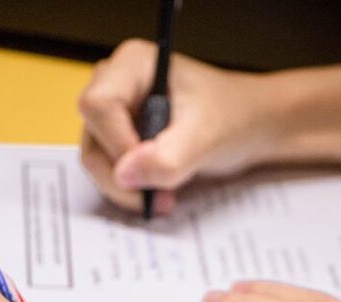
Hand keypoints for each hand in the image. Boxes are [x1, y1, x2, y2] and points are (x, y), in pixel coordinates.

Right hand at [78, 39, 276, 212]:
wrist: (248, 128)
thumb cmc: (233, 117)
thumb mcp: (206, 137)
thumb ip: (167, 157)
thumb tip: (124, 175)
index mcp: (132, 65)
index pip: (98, 106)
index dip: (117, 144)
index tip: (149, 169)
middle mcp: (114, 85)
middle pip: (93, 139)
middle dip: (123, 177)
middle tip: (159, 197)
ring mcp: (112, 115)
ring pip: (96, 161)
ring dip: (127, 189)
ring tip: (164, 197)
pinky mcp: (115, 140)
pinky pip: (107, 172)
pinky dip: (129, 190)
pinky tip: (158, 192)